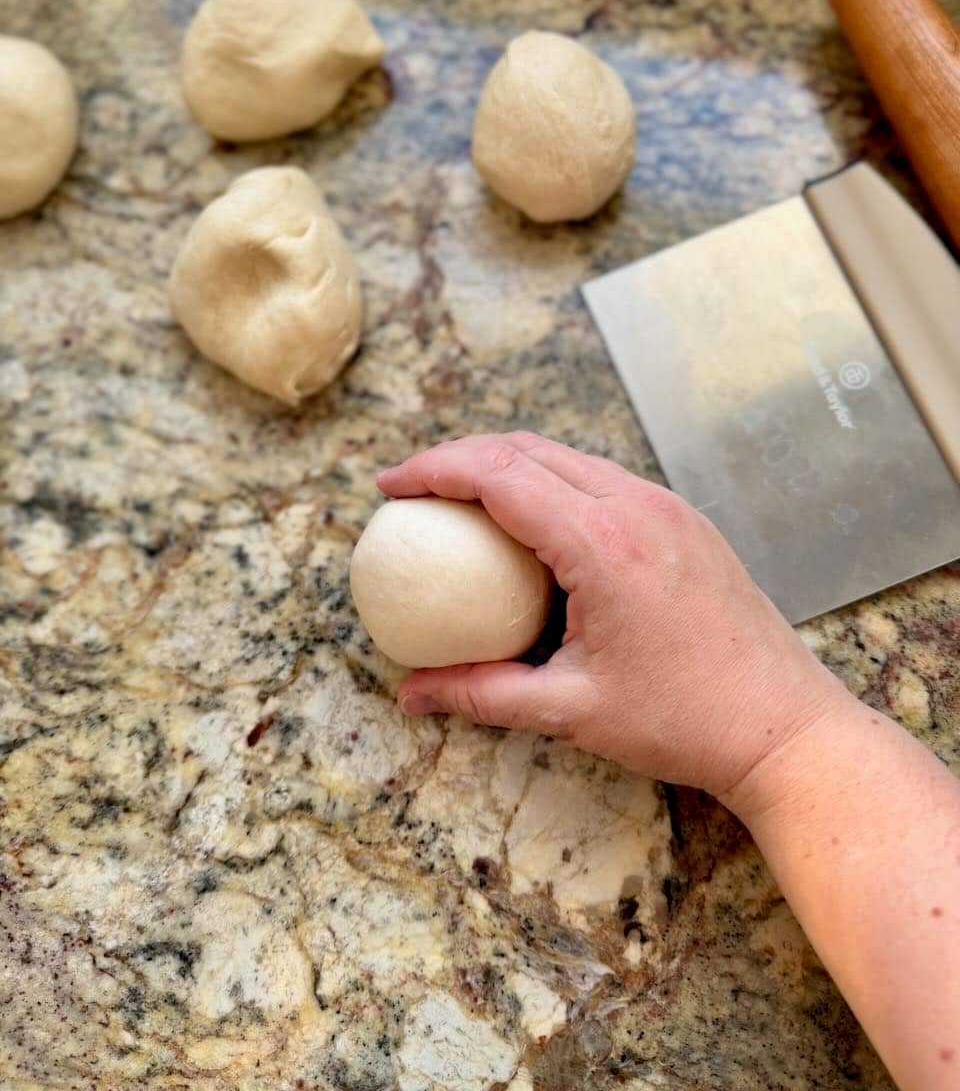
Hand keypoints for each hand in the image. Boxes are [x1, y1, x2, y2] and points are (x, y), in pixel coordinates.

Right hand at [377, 432, 852, 802]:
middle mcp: (637, 507)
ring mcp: (666, 508)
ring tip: (461, 500)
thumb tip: (411, 695)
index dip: (433, 470)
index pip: (498, 475)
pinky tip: (531, 523)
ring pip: (567, 456)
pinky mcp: (684, 521)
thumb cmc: (683, 721)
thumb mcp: (570, 710)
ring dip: (506, 463)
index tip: (388, 487)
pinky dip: (551, 482)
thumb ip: (482, 694)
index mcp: (603, 545)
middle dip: (459, 456)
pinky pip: (602, 479)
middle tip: (413, 489)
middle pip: (527, 448)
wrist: (783, 725)